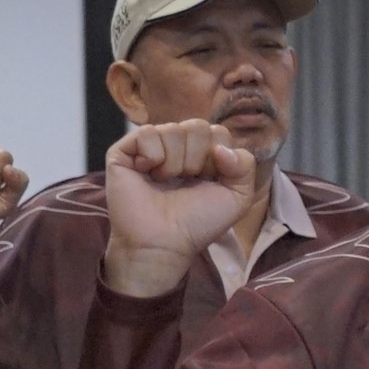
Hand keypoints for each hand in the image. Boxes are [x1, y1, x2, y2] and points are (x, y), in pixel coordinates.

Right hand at [99, 119, 256, 295]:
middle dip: (197, 158)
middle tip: (185, 181)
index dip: (218, 158)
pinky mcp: (124, 151)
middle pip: (197, 126)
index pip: (218, 131)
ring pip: (172, 128)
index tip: (208, 181)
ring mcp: (150, 147)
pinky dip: (152, 156)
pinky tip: (147, 173)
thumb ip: (244, 166)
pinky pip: (146, 132)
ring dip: (175, 162)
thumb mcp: (238, 197)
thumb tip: (221, 147)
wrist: (165, 242)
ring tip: (165, 182)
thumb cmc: (198, 223)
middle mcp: (177, 146)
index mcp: (203, 153)